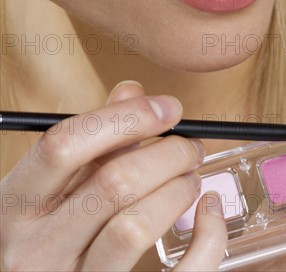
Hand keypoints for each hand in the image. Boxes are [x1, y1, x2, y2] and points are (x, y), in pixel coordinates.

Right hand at [0, 81, 226, 270]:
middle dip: (167, 153)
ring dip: (179, 189)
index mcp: (16, 208)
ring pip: (137, 226)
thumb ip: (91, 142)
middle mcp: (36, 250)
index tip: (168, 107)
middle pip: (113, 182)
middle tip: (189, 147)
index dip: (125, 117)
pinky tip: (208, 212)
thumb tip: (132, 92)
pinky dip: (207, 238)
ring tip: (191, 177)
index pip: (63, 146)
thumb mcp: (52, 189)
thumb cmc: (49, 238)